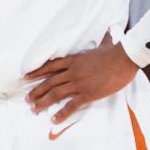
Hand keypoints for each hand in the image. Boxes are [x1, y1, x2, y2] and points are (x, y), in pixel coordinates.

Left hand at [24, 36, 138, 123]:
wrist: (123, 59)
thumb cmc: (114, 52)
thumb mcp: (104, 44)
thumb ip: (103, 40)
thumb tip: (109, 29)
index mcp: (73, 60)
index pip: (50, 67)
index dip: (37, 73)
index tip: (26, 78)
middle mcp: (72, 72)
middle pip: (49, 82)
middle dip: (36, 91)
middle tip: (27, 99)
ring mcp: (79, 83)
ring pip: (55, 94)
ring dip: (43, 102)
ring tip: (34, 110)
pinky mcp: (88, 94)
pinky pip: (71, 105)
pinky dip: (61, 113)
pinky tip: (53, 120)